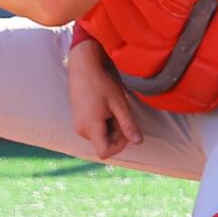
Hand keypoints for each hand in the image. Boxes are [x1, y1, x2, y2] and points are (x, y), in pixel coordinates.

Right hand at [68, 40, 142, 159]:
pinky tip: (105, 105)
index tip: (125, 128)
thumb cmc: (101, 82)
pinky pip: (94, 127)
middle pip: (104, 143)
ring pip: (100, 135)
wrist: (83, 64)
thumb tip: (138, 142)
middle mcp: (81, 129)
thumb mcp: (119, 104)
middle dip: (116, 132)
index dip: (119, 145)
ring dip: (111, 126)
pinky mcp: (79, 117)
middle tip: (120, 112)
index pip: (105, 152)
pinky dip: (103, 121)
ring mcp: (79, 123)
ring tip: (112, 106)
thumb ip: (128, 125)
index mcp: (90, 127)